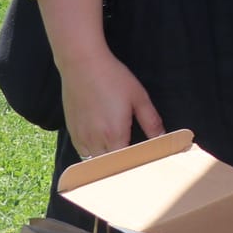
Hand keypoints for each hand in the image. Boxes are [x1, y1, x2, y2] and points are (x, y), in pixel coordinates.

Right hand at [60, 47, 162, 161]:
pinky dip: (92, 154)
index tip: (143, 164)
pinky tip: (102, 145)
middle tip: (132, 161)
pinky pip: (82, 152)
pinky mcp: (71, 131)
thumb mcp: (139, 97)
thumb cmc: (114, 79)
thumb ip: (151, 121)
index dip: (134, 165)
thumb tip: (162, 137)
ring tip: (117, 155)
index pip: (124, 163)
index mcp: (114, 134)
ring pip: (93, 162)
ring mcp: (81, 137)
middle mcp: (95, 141)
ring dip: (105, 162)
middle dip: (120, 166)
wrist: (83, 66)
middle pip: (108, 166)